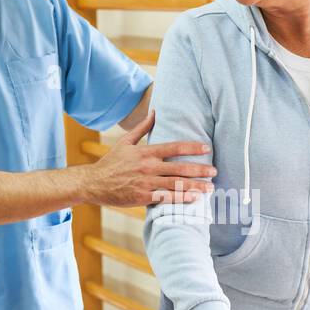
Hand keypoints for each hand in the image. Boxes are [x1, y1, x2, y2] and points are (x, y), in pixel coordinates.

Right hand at [81, 110, 215, 206]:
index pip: (174, 147)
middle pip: (179, 168)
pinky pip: (166, 198)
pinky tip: (193, 198)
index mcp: (146, 152)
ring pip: (176, 184)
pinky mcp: (142, 197)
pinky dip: (180, 198)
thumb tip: (155, 111)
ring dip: (195, 186)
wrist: (94, 183)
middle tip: (215, 171)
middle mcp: (148, 167)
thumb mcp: (125, 142)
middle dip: (200, 170)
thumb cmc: (111, 162)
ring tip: (210, 187)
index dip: (192, 147)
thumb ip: (142, 127)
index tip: (207, 148)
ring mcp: (146, 183)